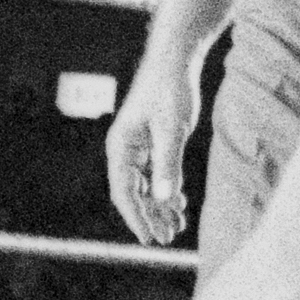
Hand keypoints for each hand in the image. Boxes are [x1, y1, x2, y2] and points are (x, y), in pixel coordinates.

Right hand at [103, 63, 196, 244]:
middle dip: (150, 217)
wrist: (176, 61)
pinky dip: (167, 189)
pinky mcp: (153, 143)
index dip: (136, 217)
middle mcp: (125, 151)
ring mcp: (138, 147)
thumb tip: (164, 199)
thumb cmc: (170, 90)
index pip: (124, 192)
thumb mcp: (172, 129)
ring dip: (160, 206)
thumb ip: (168, 164)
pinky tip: (179, 204)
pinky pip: (156, 174)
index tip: (149, 238)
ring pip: (146, 186)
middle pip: (134, 193)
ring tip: (176, 228)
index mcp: (120, 148)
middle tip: (167, 238)